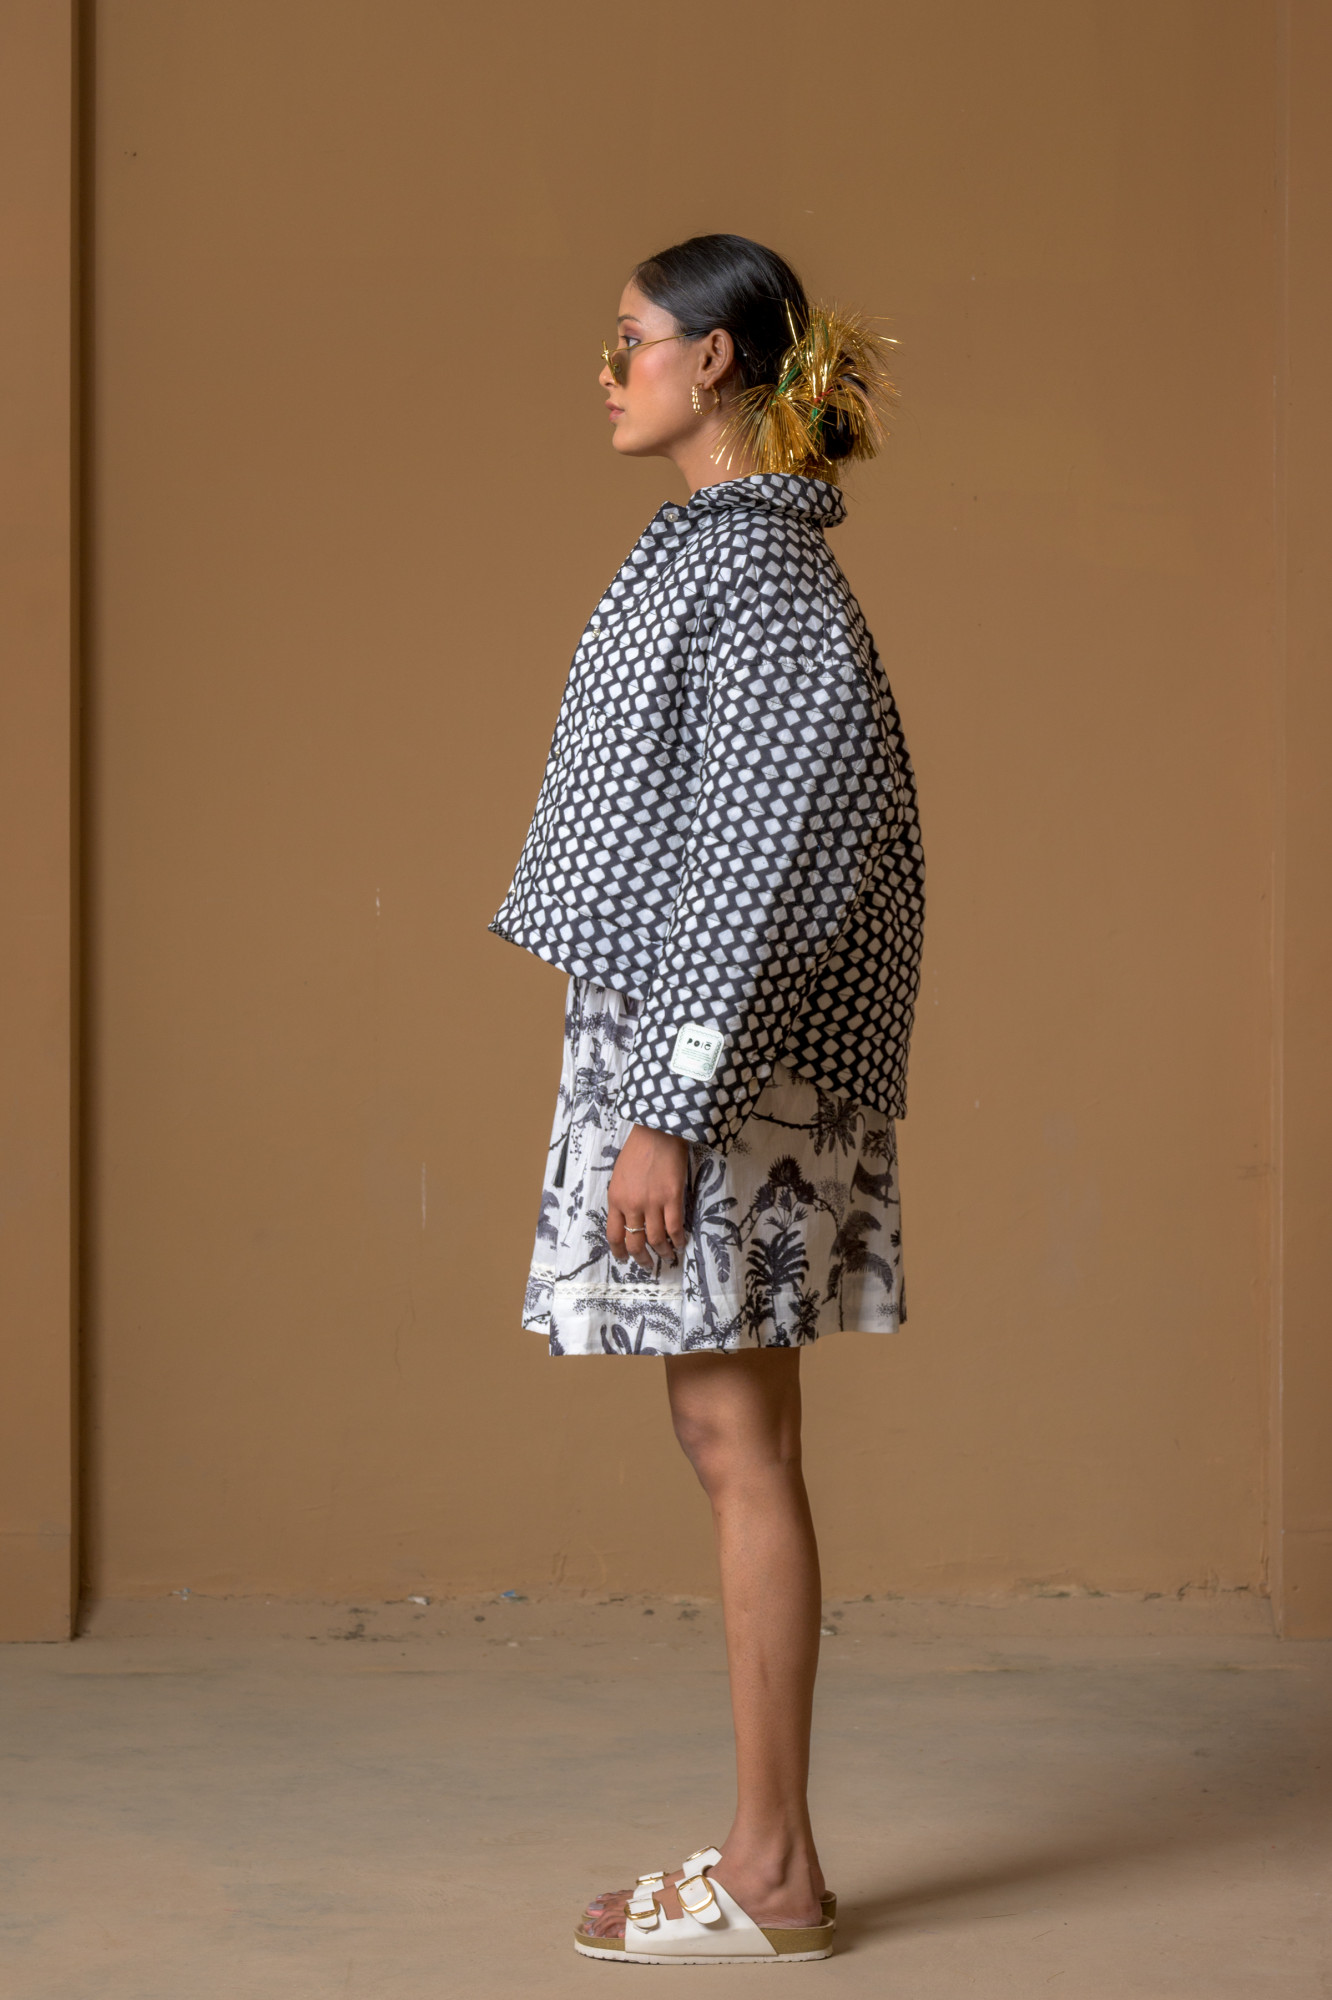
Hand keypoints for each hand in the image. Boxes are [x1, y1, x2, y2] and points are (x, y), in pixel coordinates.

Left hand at [607, 1124, 689, 1270]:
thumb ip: (622, 1199)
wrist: (657, 1131)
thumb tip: (629, 1221)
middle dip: (641, 1258)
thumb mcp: (619, 1176)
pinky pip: (675, 1228)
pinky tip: (681, 1244)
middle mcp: (631, 1204)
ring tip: (667, 1256)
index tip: (624, 1258)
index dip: (619, 1251)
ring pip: (656, 1239)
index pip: (613, 1234)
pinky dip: (678, 1240)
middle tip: (647, 1264)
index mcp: (615, 1198)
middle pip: (635, 1241)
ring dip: (663, 1252)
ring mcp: (652, 1202)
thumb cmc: (638, 1150)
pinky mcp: (672, 1198)